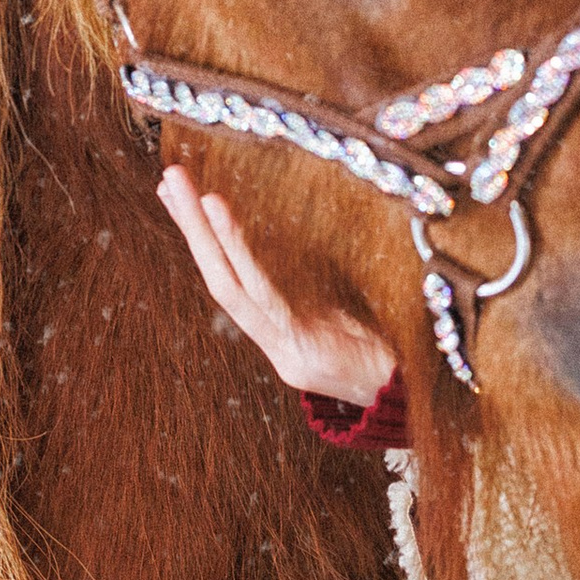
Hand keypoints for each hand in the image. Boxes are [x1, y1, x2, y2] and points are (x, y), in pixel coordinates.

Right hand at [156, 168, 393, 406]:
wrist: (410, 401)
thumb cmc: (386, 358)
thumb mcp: (347, 320)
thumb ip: (319, 293)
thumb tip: (304, 251)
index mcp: (282, 333)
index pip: (229, 280)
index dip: (202, 241)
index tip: (177, 197)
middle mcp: (272, 341)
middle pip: (218, 278)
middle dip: (190, 229)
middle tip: (169, 178)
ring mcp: (282, 348)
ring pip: (229, 286)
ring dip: (205, 237)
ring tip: (190, 193)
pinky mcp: (298, 350)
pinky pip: (263, 296)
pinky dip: (239, 255)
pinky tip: (222, 219)